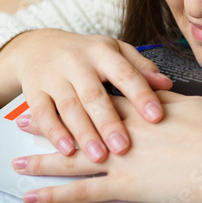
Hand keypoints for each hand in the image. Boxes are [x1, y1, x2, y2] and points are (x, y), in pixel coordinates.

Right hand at [0, 30, 172, 162]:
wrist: (38, 46)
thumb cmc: (86, 53)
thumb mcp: (114, 51)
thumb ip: (140, 68)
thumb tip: (167, 85)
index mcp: (103, 52)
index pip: (125, 73)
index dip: (141, 95)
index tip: (156, 117)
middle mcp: (77, 63)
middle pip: (94, 94)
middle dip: (109, 122)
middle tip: (124, 147)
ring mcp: (53, 77)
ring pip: (69, 107)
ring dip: (84, 133)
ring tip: (99, 155)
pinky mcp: (34, 92)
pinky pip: (43, 114)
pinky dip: (54, 133)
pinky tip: (67, 150)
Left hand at [13, 92, 201, 202]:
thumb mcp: (194, 108)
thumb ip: (170, 103)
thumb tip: (160, 97)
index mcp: (142, 109)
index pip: (103, 100)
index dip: (80, 98)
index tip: (63, 93)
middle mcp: (125, 130)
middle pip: (79, 124)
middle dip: (50, 123)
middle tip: (25, 123)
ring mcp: (122, 158)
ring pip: (72, 159)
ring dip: (42, 161)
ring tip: (17, 161)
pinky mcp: (127, 185)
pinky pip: (82, 193)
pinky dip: (55, 196)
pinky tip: (33, 197)